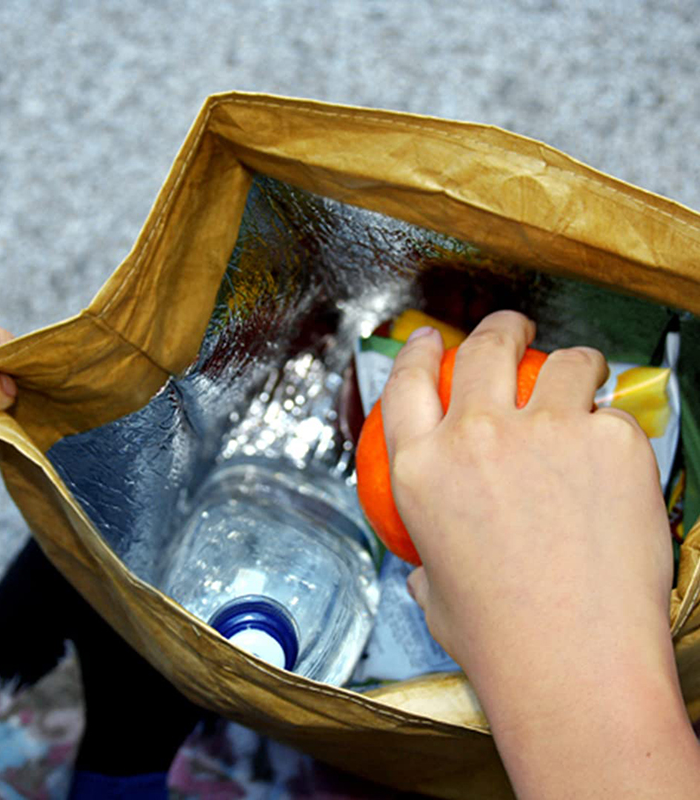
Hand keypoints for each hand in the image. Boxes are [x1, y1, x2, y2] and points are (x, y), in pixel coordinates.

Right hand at [381, 310, 699, 797]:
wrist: (573, 668)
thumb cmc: (499, 640)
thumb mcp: (433, 588)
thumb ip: (428, 556)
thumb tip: (430, 558)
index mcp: (421, 468)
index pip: (407, 381)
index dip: (420, 350)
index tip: (432, 339)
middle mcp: (474, 436)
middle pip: (485, 347)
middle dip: (501, 328)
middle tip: (514, 331)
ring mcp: (544, 433)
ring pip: (563, 361)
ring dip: (571, 364)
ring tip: (581, 379)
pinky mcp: (610, 442)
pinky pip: (613, 414)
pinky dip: (614, 428)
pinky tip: (614, 461)